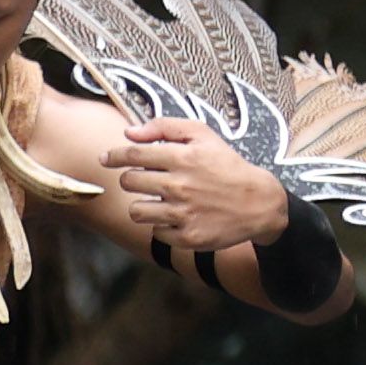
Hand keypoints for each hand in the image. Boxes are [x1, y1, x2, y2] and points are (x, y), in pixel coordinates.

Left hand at [101, 116, 293, 253]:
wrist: (259, 203)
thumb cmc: (228, 166)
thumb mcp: (204, 136)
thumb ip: (165, 127)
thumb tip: (129, 133)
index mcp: (183, 157)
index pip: (133, 155)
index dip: (114, 155)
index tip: (105, 158)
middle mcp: (180, 185)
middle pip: (129, 182)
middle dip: (132, 179)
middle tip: (146, 180)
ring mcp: (182, 213)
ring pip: (136, 211)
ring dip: (144, 205)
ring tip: (161, 201)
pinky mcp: (186, 237)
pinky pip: (155, 232)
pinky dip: (163, 225)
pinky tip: (178, 216)